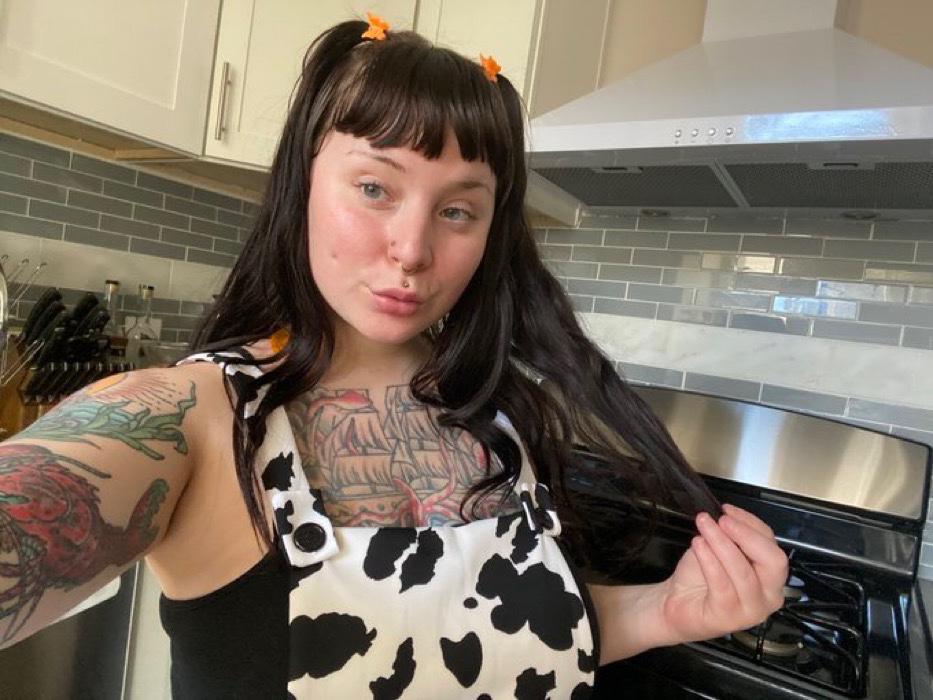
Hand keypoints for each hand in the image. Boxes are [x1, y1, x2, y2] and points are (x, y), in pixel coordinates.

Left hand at [655, 503, 788, 644]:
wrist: (678, 602)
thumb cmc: (702, 576)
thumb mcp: (721, 549)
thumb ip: (733, 536)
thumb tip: (730, 516)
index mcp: (772, 577)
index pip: (772, 545)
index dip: (750, 523)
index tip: (728, 510)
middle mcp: (769, 596)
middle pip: (773, 561)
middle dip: (746, 535)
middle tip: (723, 520)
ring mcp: (751, 610)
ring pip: (743, 571)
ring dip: (721, 542)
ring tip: (705, 527)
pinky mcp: (729, 617)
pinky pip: (721, 584)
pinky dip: (709, 560)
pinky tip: (698, 544)